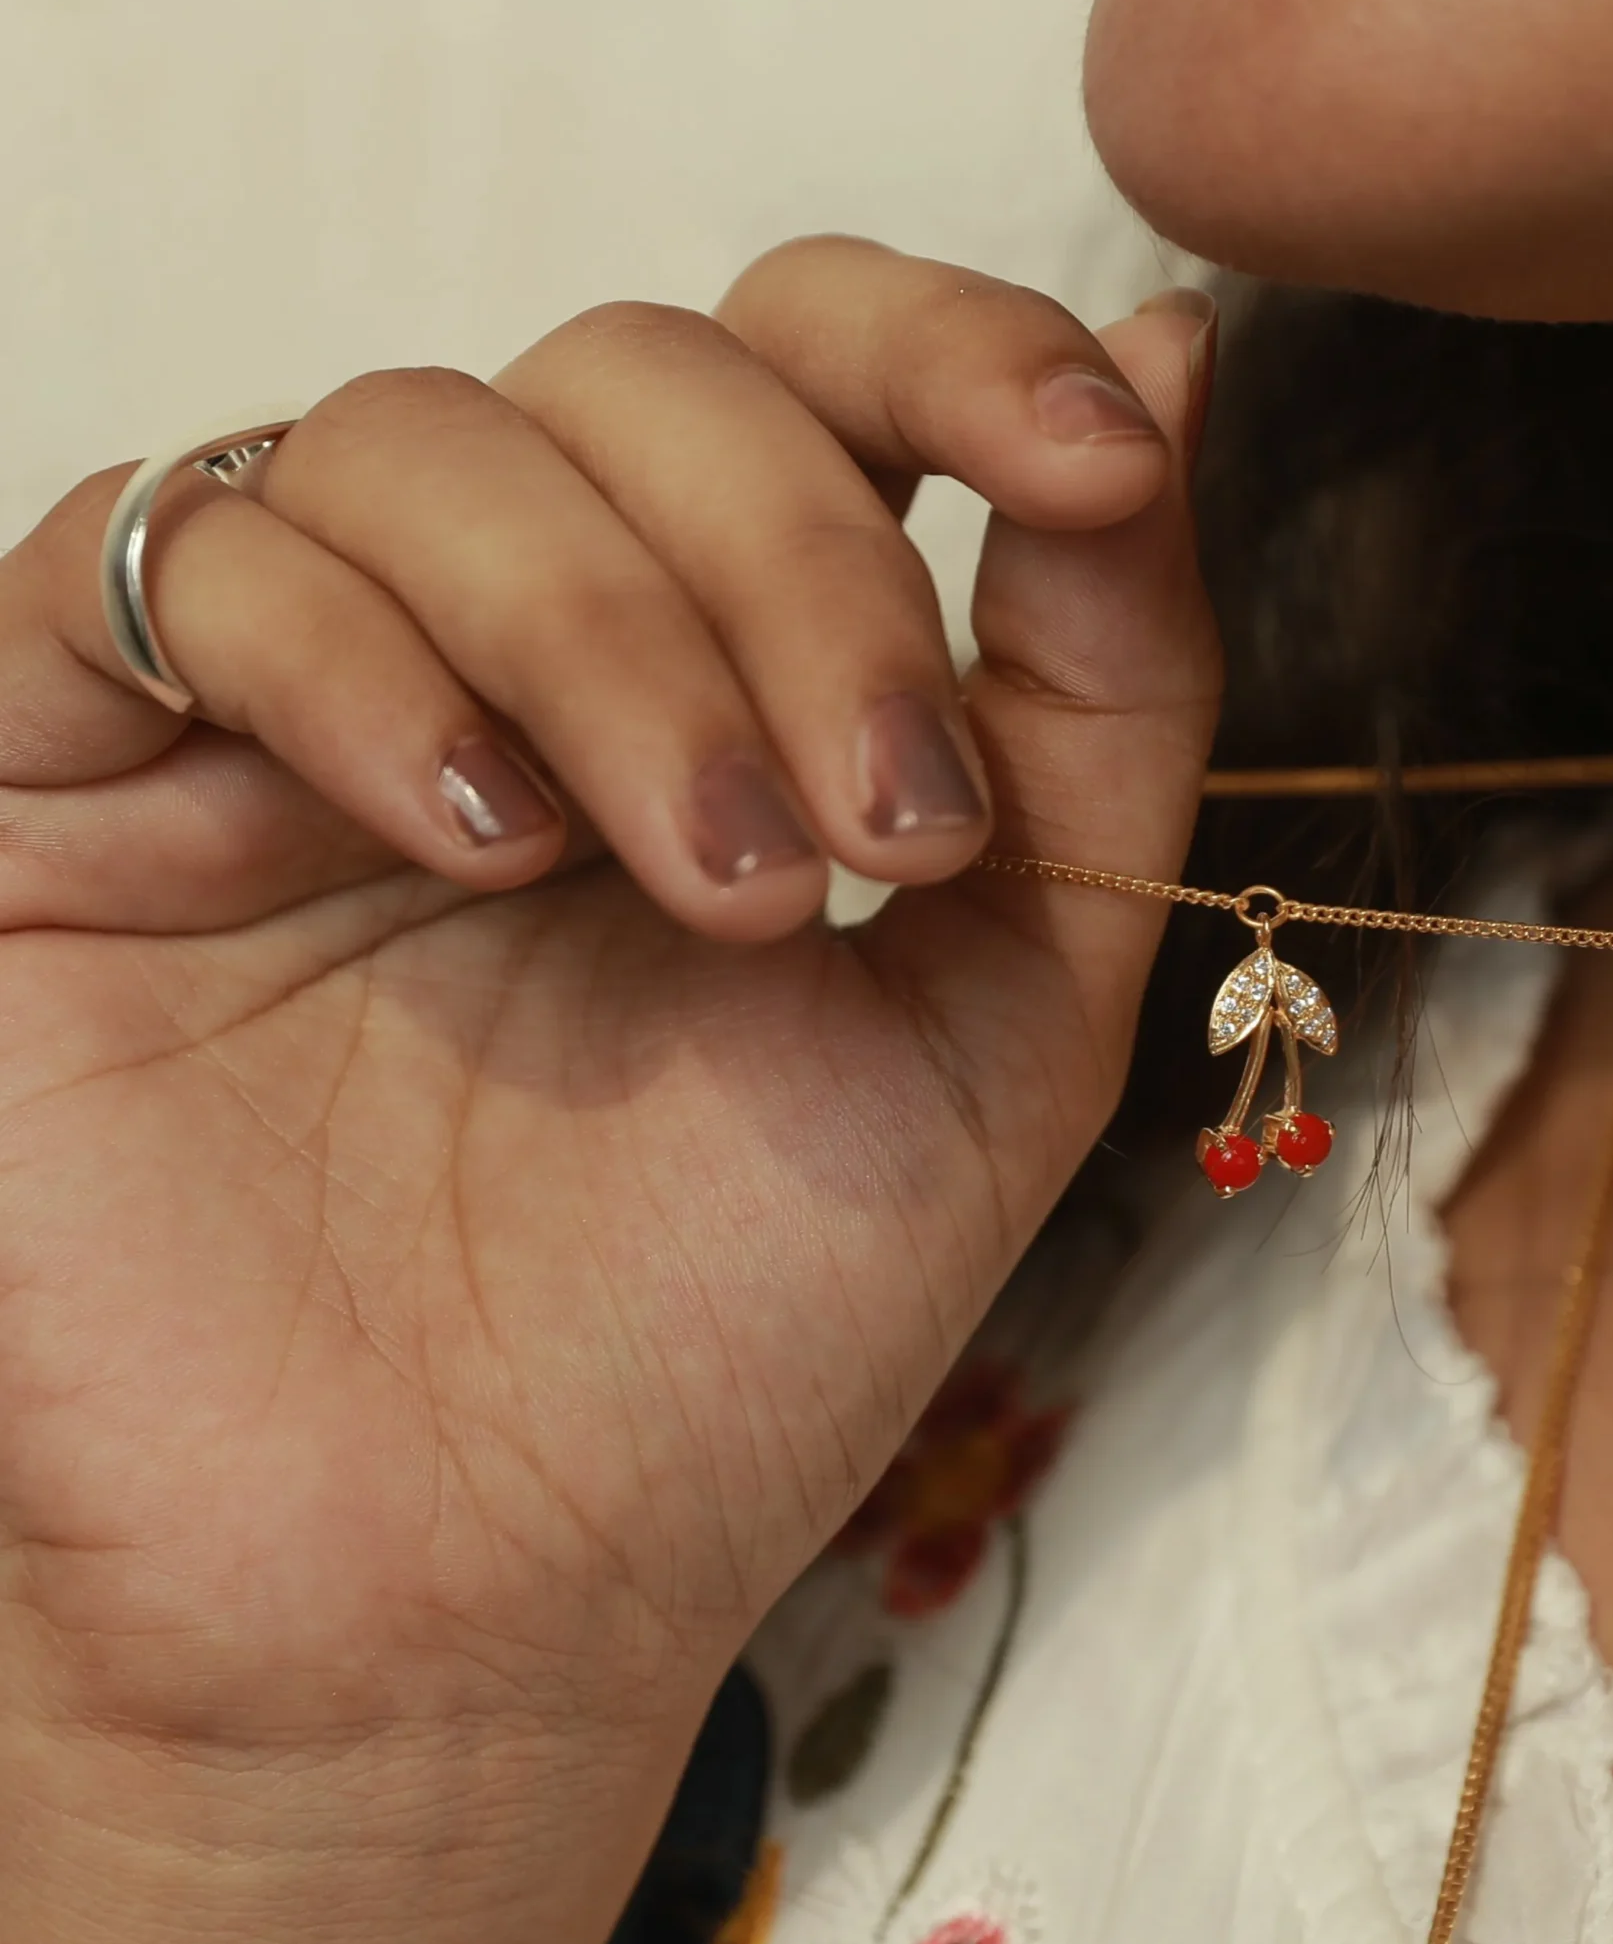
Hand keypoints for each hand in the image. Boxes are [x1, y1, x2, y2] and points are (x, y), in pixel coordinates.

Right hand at [0, 242, 1218, 1943]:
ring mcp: (285, 702)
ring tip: (707, 894)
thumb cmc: (739, 1323)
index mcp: (728, 676)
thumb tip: (1171, 359)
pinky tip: (468, 838)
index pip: (817, 365)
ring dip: (608, 634)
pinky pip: (165, 560)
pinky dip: (349, 658)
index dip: (956, 346)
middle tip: (874, 840)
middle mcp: (510, 649)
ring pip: (420, 438)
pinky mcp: (61, 782)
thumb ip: (1102, 686)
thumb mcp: (1009, 996)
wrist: (475, 1597)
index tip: (1099, 450)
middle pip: (641, 376)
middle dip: (806, 570)